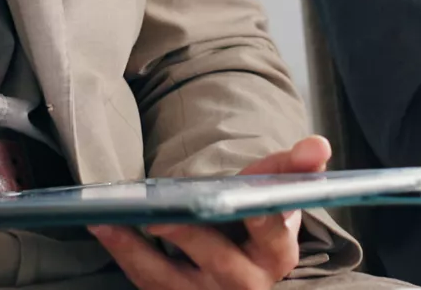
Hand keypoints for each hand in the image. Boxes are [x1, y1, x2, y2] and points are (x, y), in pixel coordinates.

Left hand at [87, 135, 329, 289]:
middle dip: (192, 236)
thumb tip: (317, 145)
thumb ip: (290, 168)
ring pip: (171, 279)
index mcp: (279, 254)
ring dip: (138, 250)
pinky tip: (103, 226)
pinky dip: (124, 254)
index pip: (273, 229)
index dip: (263, 209)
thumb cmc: (253, 224)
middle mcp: (247, 284)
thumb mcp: (273, 197)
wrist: (238, 268)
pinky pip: (146, 282)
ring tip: (111, 219)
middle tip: (163, 215)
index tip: (248, 197)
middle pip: (220, 261)